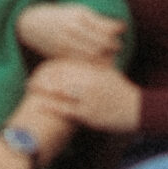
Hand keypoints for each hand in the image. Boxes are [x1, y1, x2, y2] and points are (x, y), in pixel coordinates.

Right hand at [16, 3, 124, 62]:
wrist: (30, 24)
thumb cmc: (59, 16)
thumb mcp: (78, 11)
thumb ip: (100, 21)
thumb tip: (122, 27)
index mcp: (78, 16)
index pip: (104, 32)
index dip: (115, 37)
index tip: (119, 37)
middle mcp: (70, 30)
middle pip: (99, 46)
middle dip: (111, 49)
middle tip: (116, 48)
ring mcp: (63, 44)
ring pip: (91, 57)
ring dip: (103, 59)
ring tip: (107, 57)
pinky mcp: (58, 56)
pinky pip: (79, 63)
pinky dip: (90, 65)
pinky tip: (94, 63)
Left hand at [27, 59, 143, 131]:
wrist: (138, 110)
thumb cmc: (122, 92)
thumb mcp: (110, 73)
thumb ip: (96, 63)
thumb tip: (86, 53)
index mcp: (94, 70)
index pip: (67, 64)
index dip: (51, 66)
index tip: (39, 68)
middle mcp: (90, 82)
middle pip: (60, 75)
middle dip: (43, 77)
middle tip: (29, 79)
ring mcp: (89, 98)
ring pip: (61, 91)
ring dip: (44, 89)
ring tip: (30, 88)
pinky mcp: (89, 114)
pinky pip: (66, 109)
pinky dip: (52, 106)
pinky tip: (40, 104)